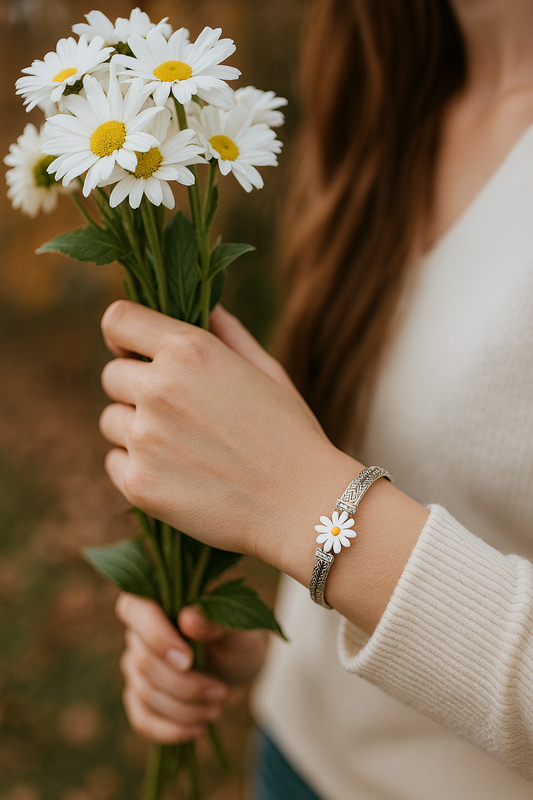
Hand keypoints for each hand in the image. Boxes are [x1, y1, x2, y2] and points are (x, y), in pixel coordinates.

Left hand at [99, 300, 351, 564]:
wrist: (303, 506)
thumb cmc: (291, 434)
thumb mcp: (266, 370)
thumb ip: (227, 333)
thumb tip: (205, 306)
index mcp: (189, 351)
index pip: (118, 319)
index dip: (123, 335)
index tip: (134, 351)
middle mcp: (159, 388)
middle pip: (112, 374)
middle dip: (137, 387)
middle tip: (180, 413)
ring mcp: (145, 438)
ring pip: (111, 420)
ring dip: (136, 428)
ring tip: (185, 447)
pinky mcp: (138, 482)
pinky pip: (114, 461)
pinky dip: (137, 466)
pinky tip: (178, 474)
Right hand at [116, 592, 267, 743]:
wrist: (238, 669)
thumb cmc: (236, 640)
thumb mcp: (238, 629)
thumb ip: (216, 620)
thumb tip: (189, 618)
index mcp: (157, 600)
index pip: (135, 610)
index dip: (156, 636)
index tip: (189, 659)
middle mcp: (139, 631)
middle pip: (143, 661)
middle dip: (184, 684)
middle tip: (220, 691)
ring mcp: (136, 665)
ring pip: (145, 693)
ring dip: (184, 708)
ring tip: (218, 706)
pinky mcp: (140, 697)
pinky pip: (142, 719)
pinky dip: (169, 729)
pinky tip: (197, 729)